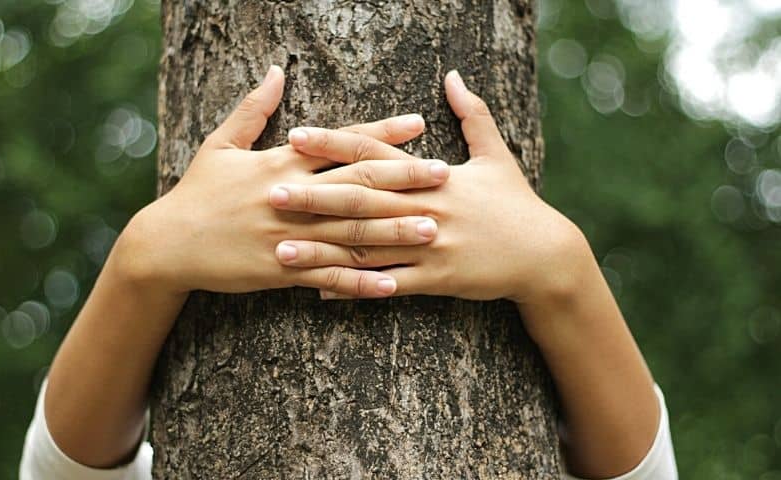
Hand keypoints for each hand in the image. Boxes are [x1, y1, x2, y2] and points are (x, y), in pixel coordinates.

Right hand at [115, 66, 450, 297]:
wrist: (166, 244)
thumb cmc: (196, 192)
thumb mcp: (219, 144)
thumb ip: (252, 109)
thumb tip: (275, 71)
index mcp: (280, 163)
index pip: (340, 143)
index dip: (380, 133)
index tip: (418, 124)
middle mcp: (291, 197)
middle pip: (357, 185)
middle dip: (403, 179)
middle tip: (444, 175)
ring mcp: (289, 236)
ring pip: (350, 232)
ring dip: (393, 232)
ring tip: (432, 229)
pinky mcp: (281, 271)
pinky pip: (328, 276)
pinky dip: (360, 281)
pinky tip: (391, 285)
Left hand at [272, 70, 588, 305]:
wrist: (544, 255)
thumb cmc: (517, 203)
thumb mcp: (497, 155)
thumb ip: (473, 115)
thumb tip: (454, 76)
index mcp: (433, 176)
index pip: (375, 154)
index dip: (335, 143)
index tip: (297, 136)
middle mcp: (425, 208)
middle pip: (360, 200)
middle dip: (314, 196)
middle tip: (271, 193)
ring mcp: (429, 245)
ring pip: (366, 246)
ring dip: (321, 249)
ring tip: (281, 250)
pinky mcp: (436, 279)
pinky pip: (388, 285)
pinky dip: (354, 287)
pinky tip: (320, 290)